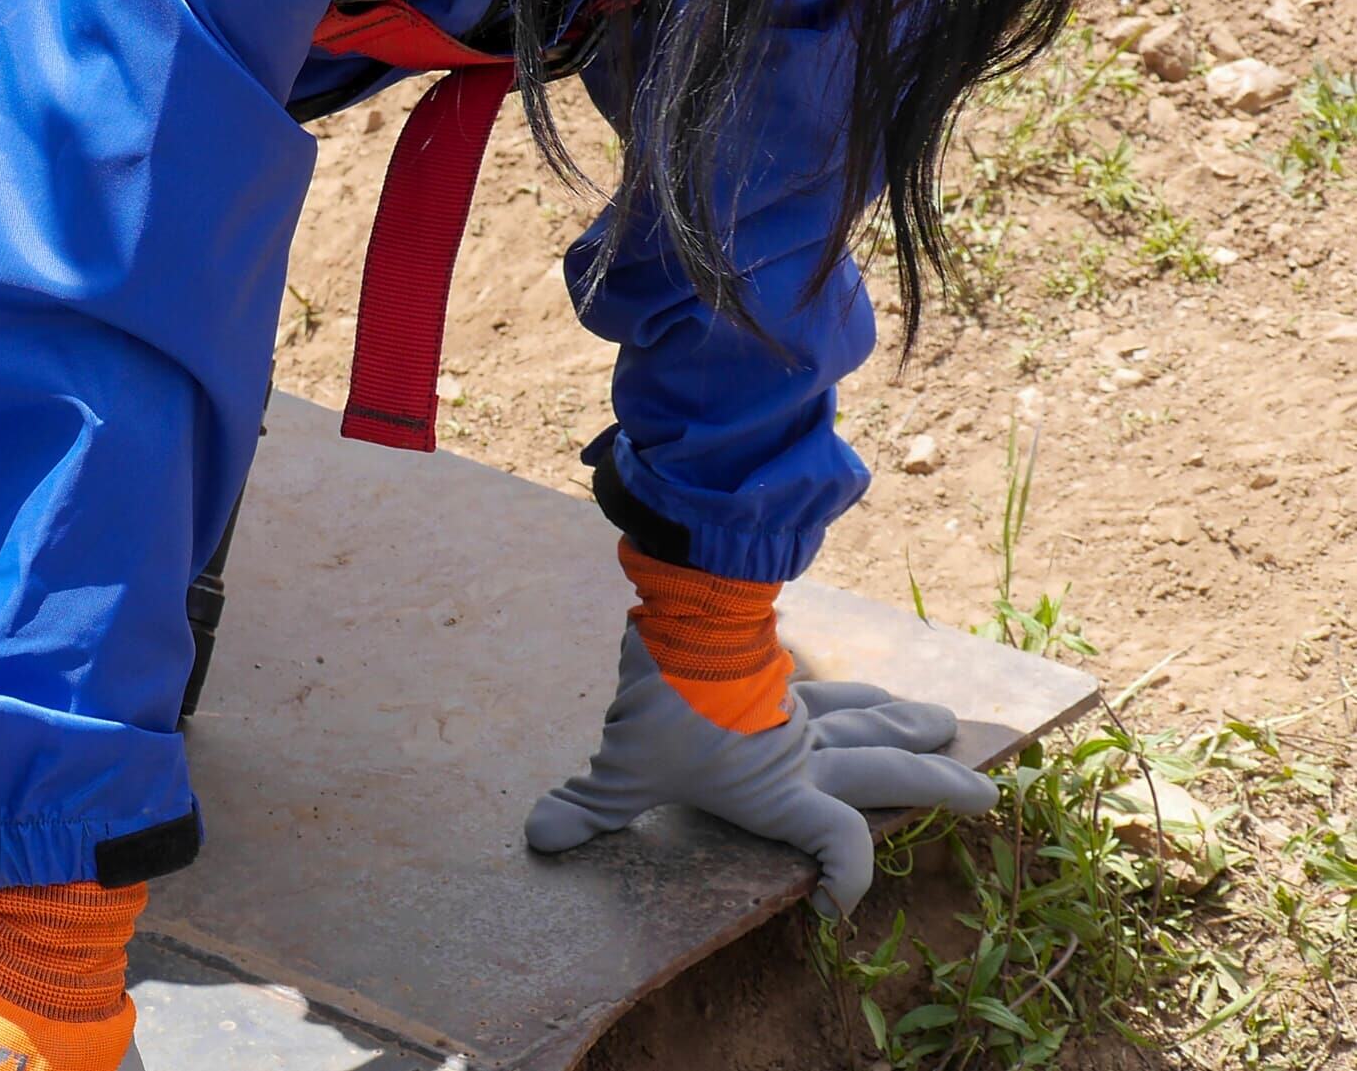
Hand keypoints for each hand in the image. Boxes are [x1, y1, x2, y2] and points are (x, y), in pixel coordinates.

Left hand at [526, 625, 999, 913]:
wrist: (688, 620)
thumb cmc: (662, 706)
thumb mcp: (621, 768)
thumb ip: (588, 806)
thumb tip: (541, 838)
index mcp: (779, 790)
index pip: (836, 845)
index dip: (846, 878)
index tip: (833, 910)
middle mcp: (806, 753)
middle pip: (889, 774)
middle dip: (938, 786)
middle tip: (987, 797)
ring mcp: (804, 710)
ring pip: (876, 720)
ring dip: (913, 728)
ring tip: (954, 733)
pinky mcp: (790, 674)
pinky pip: (840, 687)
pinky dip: (867, 691)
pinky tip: (880, 690)